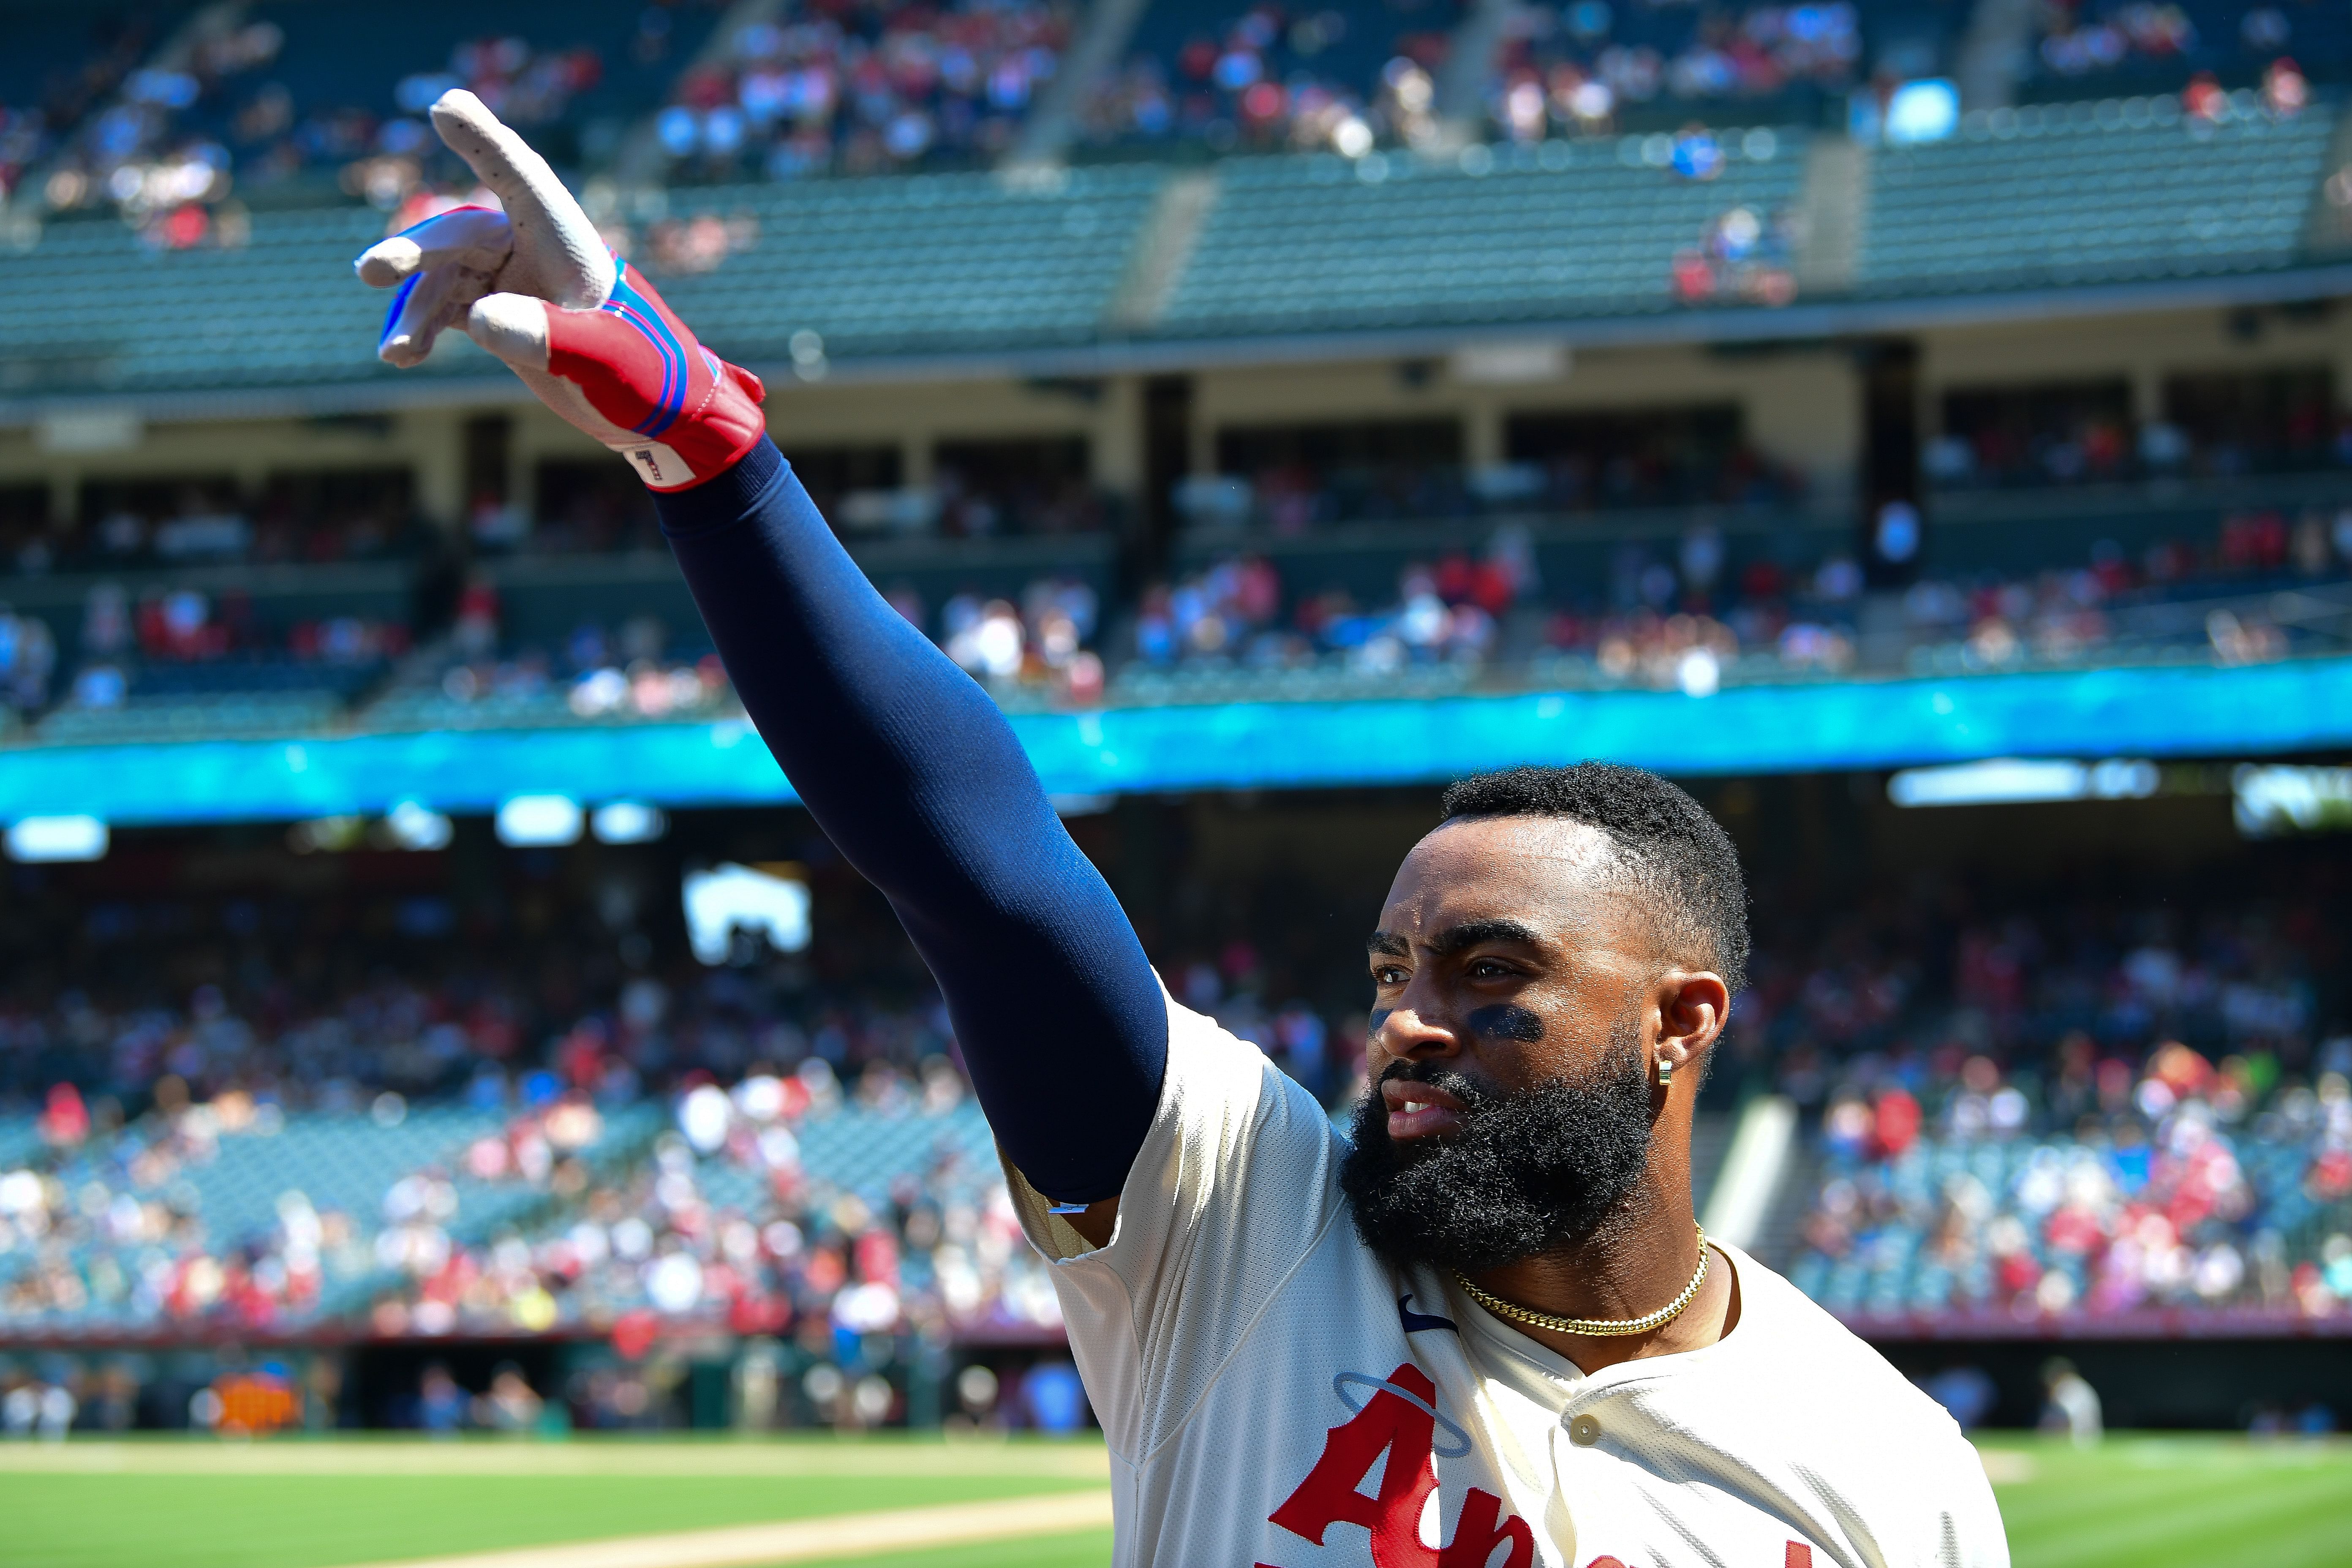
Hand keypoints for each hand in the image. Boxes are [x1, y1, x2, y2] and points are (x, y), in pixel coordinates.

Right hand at [353, 90, 764, 490]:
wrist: (660, 416)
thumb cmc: (648, 375)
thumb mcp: (605, 357)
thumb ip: (547, 335)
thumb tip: (478, 319)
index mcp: (569, 242)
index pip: (522, 179)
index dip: (485, 142)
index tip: (446, 105)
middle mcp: (533, 252)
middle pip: (462, 237)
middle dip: (415, 251)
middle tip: (372, 272)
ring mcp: (511, 283)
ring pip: (443, 280)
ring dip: (414, 310)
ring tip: (395, 353)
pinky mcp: (498, 318)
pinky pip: (445, 311)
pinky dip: (421, 331)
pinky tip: (399, 355)